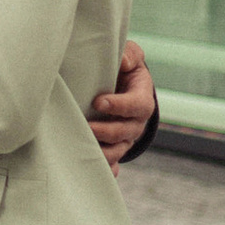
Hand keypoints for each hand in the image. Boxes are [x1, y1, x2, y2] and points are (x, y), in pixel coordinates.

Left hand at [87, 41, 156, 169]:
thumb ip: (130, 55)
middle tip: (87, 126)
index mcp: (142, 99)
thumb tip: (123, 61)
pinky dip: (105, 168)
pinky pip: (112, 163)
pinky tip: (90, 169)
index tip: (98, 102)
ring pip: (118, 150)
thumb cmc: (124, 69)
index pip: (137, 105)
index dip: (120, 105)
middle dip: (107, 131)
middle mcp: (136, 122)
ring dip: (102, 152)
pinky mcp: (114, 147)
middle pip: (126, 131)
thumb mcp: (131, 57)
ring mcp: (126, 138)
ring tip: (83, 146)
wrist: (122, 86)